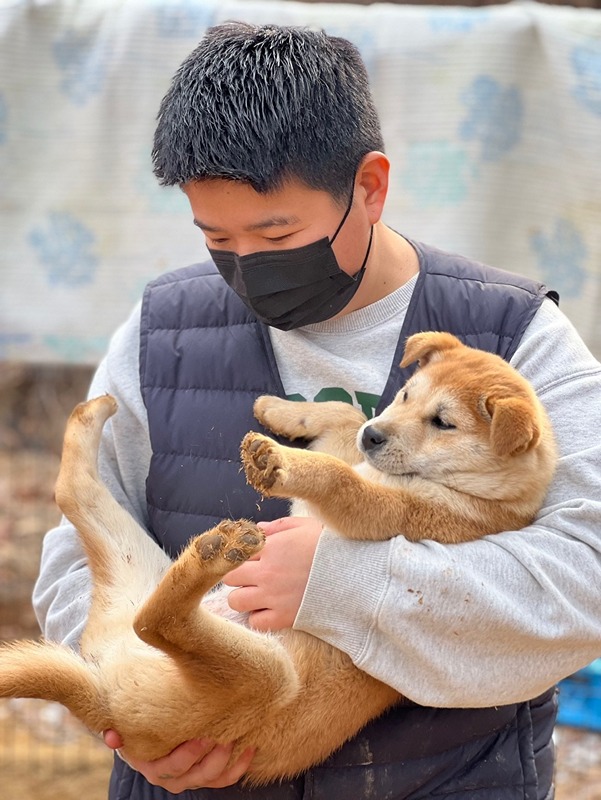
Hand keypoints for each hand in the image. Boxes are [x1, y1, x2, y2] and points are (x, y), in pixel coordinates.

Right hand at [103, 730, 254, 791]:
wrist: (146, 733)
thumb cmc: (138, 724)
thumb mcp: (125, 726)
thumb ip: (115, 730)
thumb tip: (110, 736)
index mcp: (152, 765)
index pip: (172, 766)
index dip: (188, 753)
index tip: (203, 734)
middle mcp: (172, 777)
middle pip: (196, 773)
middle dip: (212, 755)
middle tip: (224, 734)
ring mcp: (190, 778)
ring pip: (213, 778)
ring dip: (228, 761)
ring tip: (238, 738)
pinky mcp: (206, 776)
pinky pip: (225, 778)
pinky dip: (239, 766)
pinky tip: (251, 747)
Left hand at [223, 516, 321, 630]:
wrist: (355, 576)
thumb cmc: (332, 547)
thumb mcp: (306, 526)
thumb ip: (278, 526)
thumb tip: (257, 529)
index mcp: (271, 546)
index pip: (236, 552)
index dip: (241, 555)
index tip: (252, 558)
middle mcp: (266, 572)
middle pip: (229, 577)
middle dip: (237, 575)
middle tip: (251, 576)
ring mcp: (273, 596)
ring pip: (236, 601)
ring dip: (243, 597)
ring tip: (256, 594)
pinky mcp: (284, 618)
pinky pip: (255, 622)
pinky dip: (258, 617)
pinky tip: (269, 609)